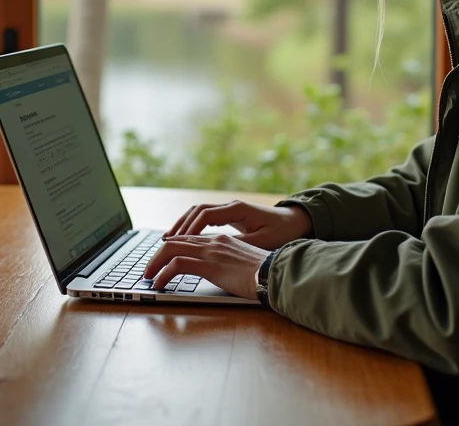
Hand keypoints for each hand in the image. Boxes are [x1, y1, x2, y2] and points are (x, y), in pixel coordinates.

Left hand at [143, 233, 267, 298]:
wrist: (276, 273)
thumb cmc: (265, 274)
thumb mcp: (244, 264)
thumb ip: (229, 263)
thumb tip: (222, 273)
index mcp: (222, 240)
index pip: (189, 239)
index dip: (172, 247)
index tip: (161, 257)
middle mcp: (213, 241)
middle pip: (176, 242)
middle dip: (158, 255)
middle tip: (148, 268)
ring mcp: (211, 252)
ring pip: (172, 250)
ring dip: (155, 263)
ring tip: (148, 276)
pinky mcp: (209, 265)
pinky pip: (177, 265)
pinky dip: (163, 273)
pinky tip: (158, 284)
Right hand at [163, 200, 312, 249]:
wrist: (296, 222)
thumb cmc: (282, 232)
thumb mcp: (262, 242)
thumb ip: (239, 245)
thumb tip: (217, 252)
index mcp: (237, 210)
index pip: (205, 215)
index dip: (189, 229)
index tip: (176, 243)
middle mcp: (230, 206)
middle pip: (196, 211)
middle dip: (179, 227)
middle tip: (163, 244)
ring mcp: (229, 210)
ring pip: (198, 213)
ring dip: (182, 225)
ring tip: (166, 241)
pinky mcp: (230, 217)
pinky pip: (204, 219)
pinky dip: (191, 227)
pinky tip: (184, 240)